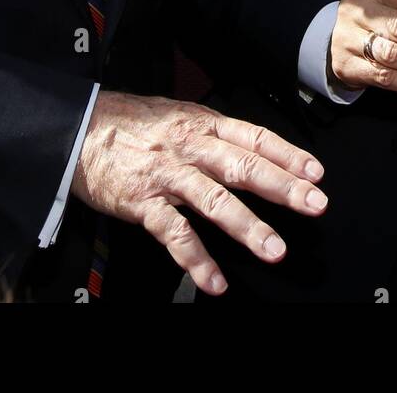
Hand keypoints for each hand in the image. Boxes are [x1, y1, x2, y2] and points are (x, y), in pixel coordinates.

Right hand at [71, 92, 327, 295]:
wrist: (80, 128)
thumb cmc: (131, 124)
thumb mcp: (178, 115)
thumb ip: (214, 133)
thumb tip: (254, 149)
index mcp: (202, 123)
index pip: (253, 136)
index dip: (287, 154)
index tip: (315, 173)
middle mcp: (189, 146)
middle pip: (242, 166)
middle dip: (282, 187)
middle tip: (313, 205)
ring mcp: (167, 174)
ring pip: (214, 200)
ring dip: (247, 226)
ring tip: (275, 250)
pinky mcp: (143, 202)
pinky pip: (174, 233)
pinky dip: (196, 259)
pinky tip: (215, 281)